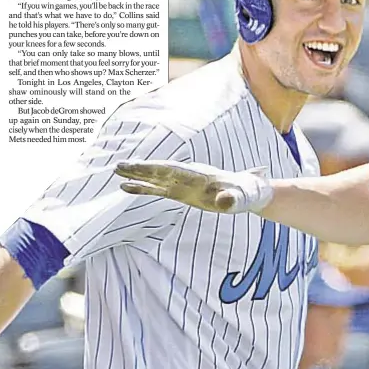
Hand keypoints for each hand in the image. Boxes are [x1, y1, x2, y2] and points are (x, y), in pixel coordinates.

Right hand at [114, 160, 272, 213]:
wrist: (251, 191)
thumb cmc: (246, 193)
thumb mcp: (241, 198)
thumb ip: (232, 199)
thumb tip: (224, 201)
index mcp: (200, 175)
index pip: (173, 170)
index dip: (155, 169)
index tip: (137, 166)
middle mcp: (189, 176)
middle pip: (160, 170)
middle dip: (141, 169)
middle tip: (118, 166)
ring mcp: (184, 183)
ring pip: (157, 178)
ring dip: (138, 175)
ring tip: (117, 172)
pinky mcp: (182, 193)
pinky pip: (159, 190)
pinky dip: (144, 188)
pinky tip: (127, 188)